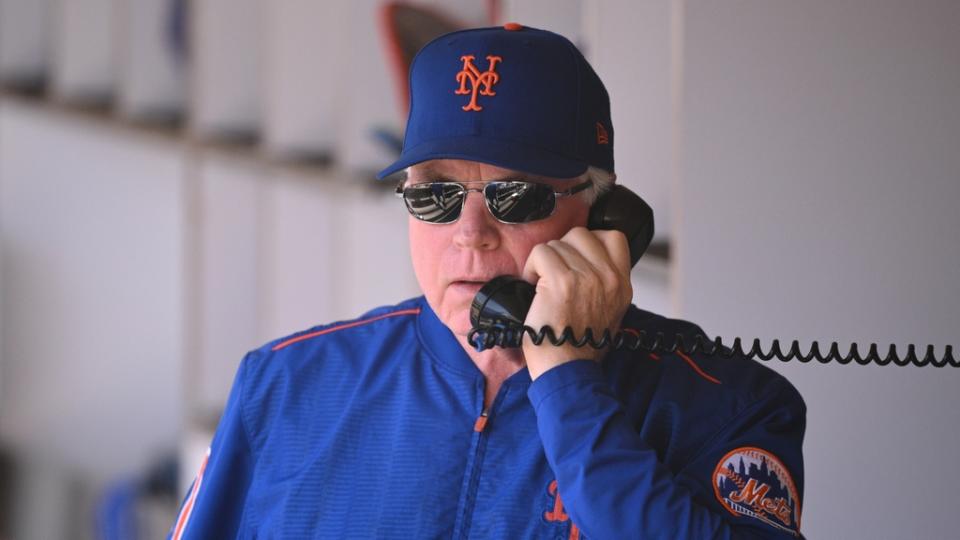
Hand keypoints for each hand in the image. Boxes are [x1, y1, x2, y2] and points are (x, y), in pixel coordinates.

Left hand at [521, 227, 632, 379]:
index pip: (613, 238)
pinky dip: (531, 266)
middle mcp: (609, 278)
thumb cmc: (579, 347)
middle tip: (553, 273)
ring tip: (542, 284)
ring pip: (558, 243)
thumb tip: (585, 263)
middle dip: (562, 250)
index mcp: (622, 285)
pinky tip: (533, 285)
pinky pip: (542, 252)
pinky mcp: (562, 281)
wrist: (568, 369)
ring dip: (544, 262)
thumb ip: (604, 284)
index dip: (588, 242)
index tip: (574, 258)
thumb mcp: (609, 313)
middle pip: (581, 235)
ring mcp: (587, 278)